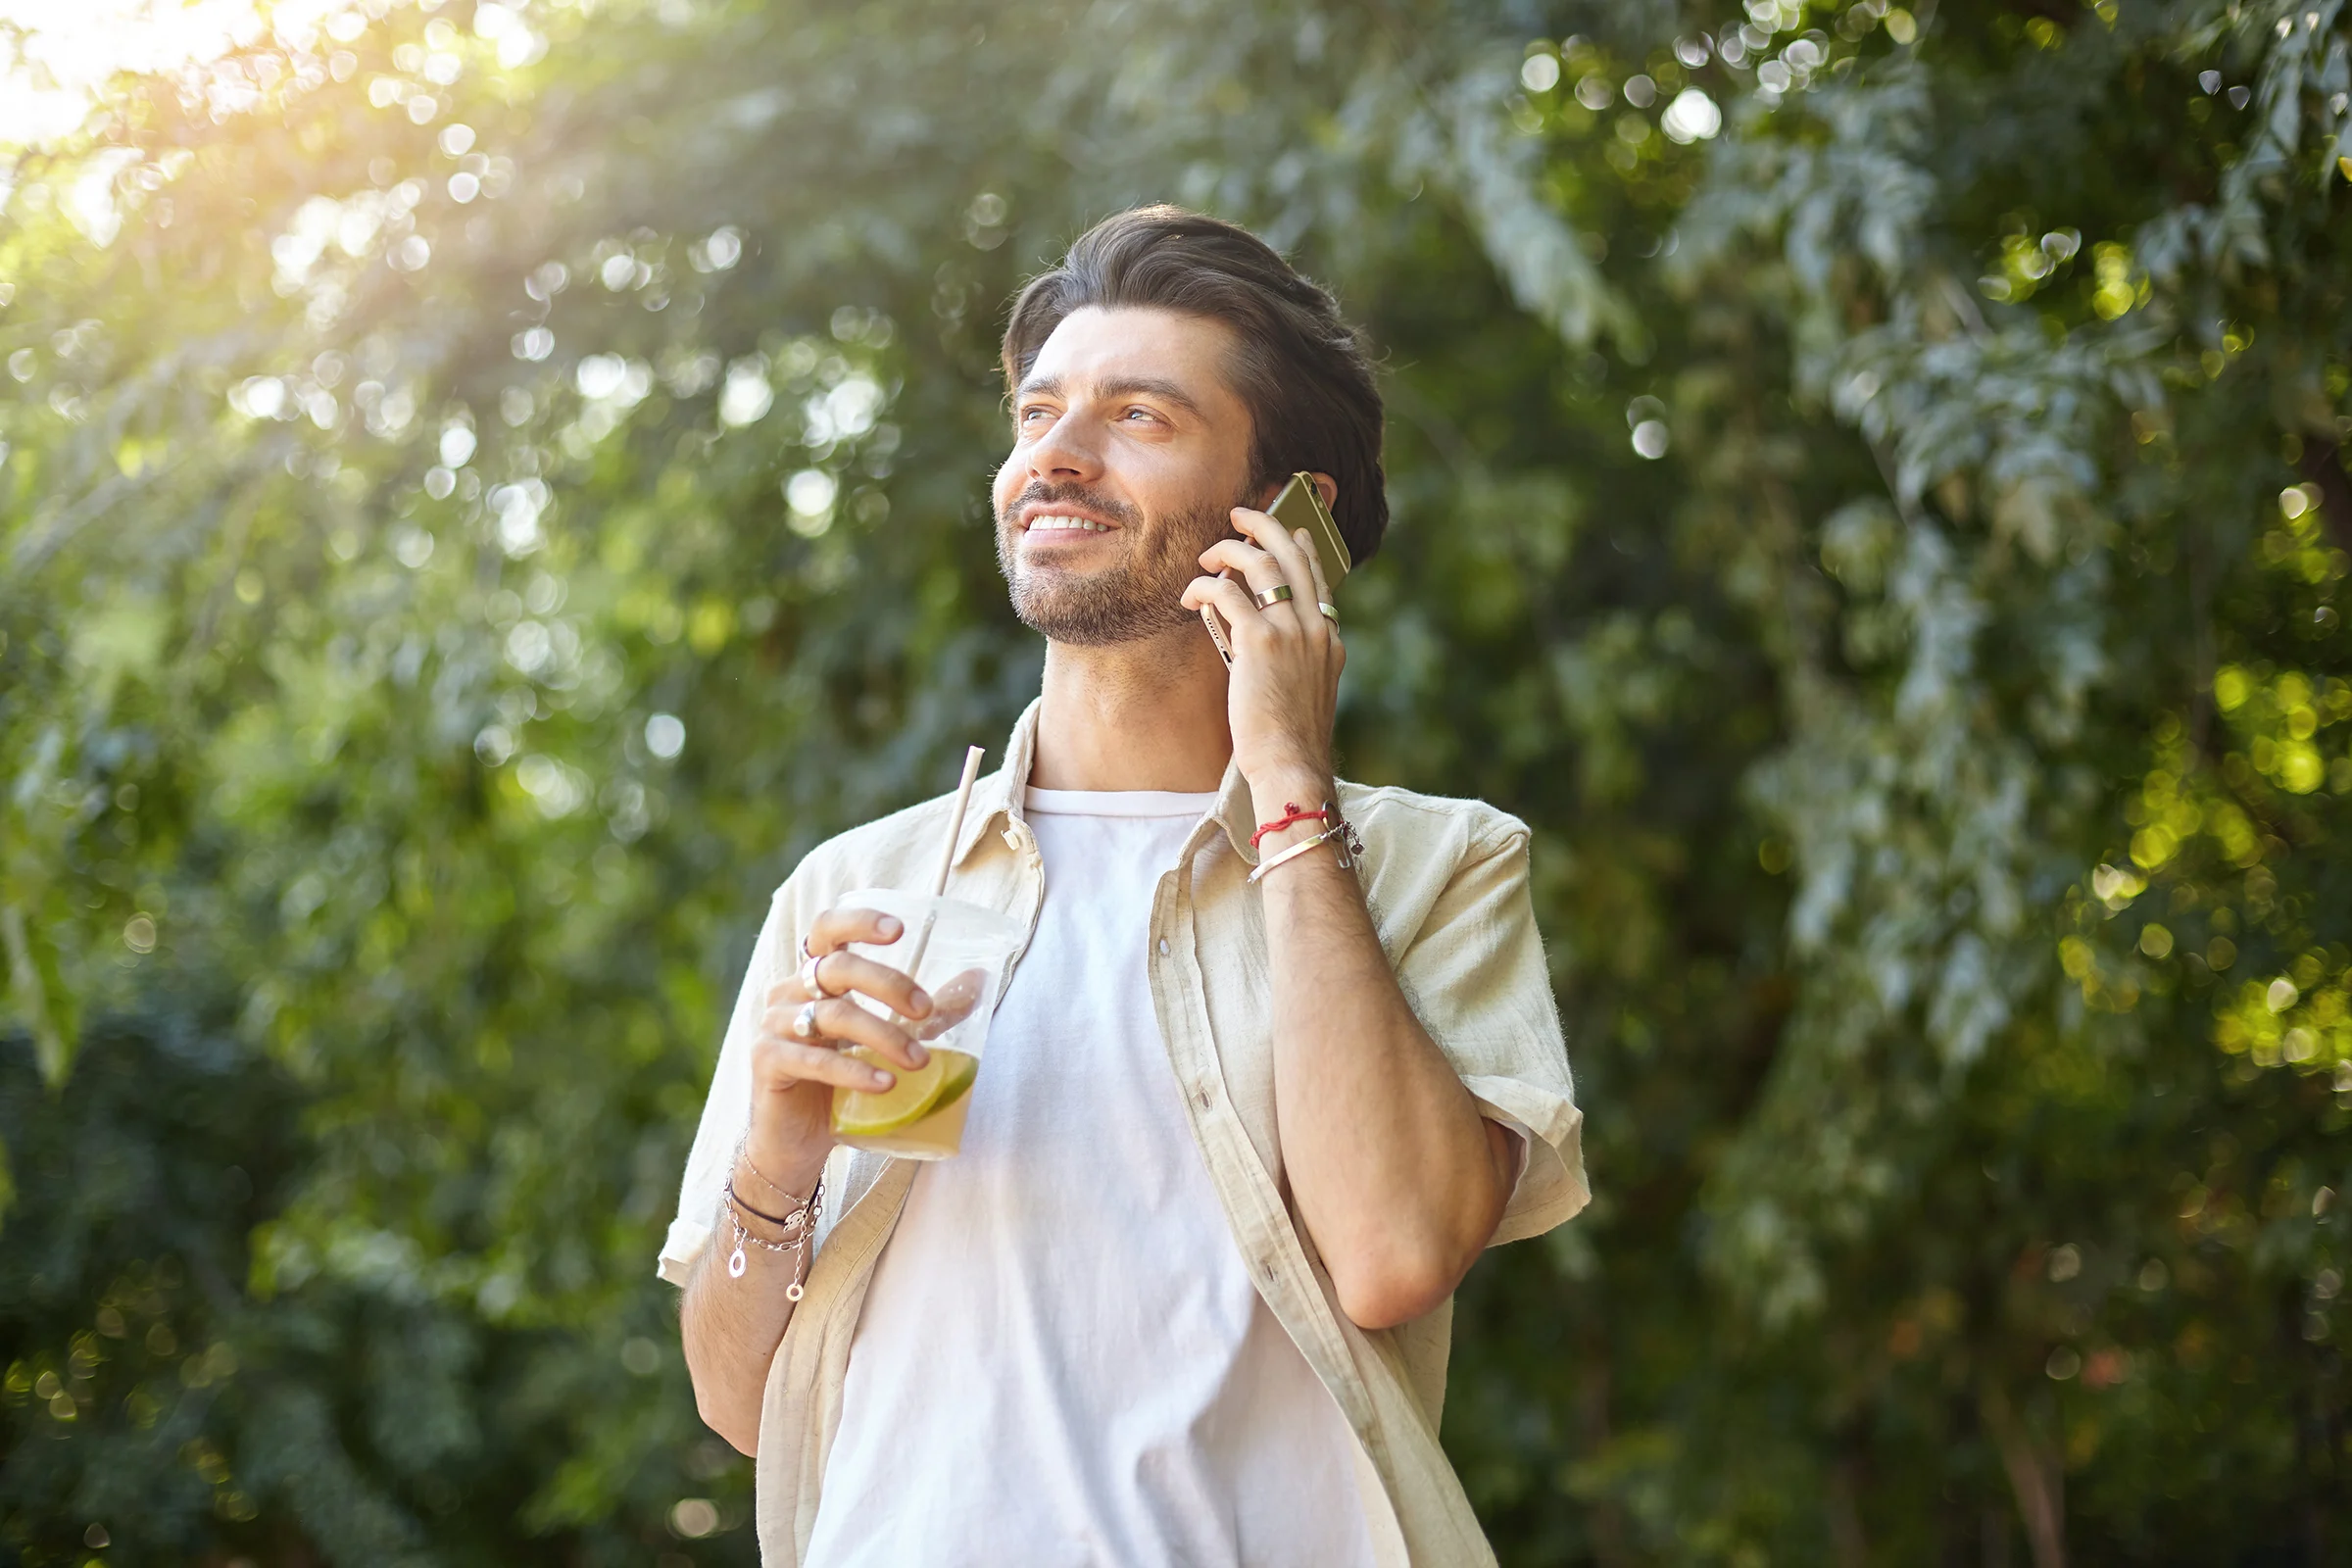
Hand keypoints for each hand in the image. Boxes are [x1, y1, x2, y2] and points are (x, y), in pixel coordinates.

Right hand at [743, 906, 934, 1187]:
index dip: (859, 922)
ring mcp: (773, 1026)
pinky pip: (815, 1059)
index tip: (899, 930)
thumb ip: (925, 1014)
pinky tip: (886, 1083)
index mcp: (813, 978)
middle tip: (925, 1011)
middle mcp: (788, 993)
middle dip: (888, 984)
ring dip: (883, 1036)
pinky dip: (854, 1070)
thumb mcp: (884, 1042)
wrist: (795, 1143)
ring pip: (833, 1015)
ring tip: (920, 1062)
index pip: (828, 931)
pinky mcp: (767, 1062)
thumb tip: (978, 979)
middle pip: (837, 968)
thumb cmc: (839, 1085)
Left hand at [1181, 509, 1343, 788]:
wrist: (1292, 764)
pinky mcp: (1260, 640)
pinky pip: (1226, 594)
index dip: (1301, 548)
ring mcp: (1291, 630)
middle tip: (1240, 514)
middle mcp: (1315, 627)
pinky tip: (1189, 597)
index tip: (1289, 532)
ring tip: (1206, 556)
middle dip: (1265, 525)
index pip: (1318, 578)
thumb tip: (1252, 640)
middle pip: (1293, 554)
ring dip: (1228, 551)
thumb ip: (1291, 661)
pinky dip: (1203, 588)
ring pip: (1260, 563)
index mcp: (1330, 640)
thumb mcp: (1304, 693)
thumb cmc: (1289, 741)